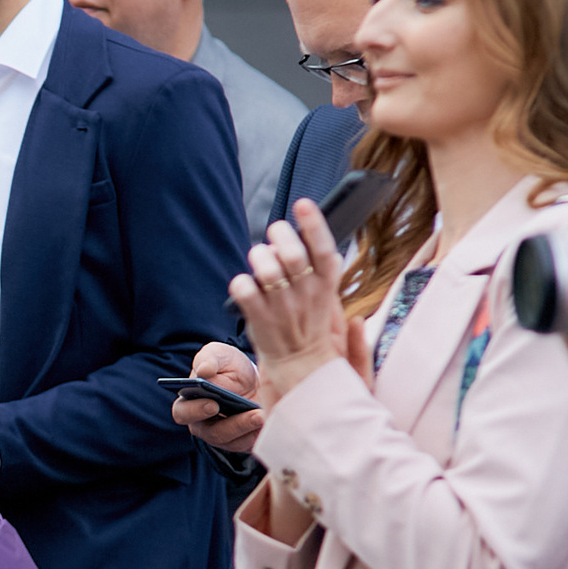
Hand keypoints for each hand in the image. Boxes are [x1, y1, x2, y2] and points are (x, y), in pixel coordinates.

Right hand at [174, 341, 264, 452]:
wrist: (256, 379)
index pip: (182, 413)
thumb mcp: (220, 355)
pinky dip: (260, 434)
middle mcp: (203, 425)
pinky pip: (250, 444)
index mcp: (189, 403)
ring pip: (234, 441)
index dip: (195, 411)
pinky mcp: (243, 442)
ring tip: (265, 415)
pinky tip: (271, 421)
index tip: (213, 404)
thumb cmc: (230, 367)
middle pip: (212, 433)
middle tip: (253, 415)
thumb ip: (209, 359)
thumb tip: (203, 371)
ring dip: (251, 428)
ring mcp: (223, 437)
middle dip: (233, 425)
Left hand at [230, 202, 350, 407]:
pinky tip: (244, 283)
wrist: (301, 364)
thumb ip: (320, 267)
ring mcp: (282, 308)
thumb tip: (303, 236)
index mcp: (326, 286)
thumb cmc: (309, 321)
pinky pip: (244, 290)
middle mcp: (306, 295)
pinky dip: (240, 281)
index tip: (302, 204)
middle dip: (279, 235)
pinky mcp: (259, 320)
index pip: (325, 251)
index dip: (314, 225)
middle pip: (292, 256)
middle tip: (275, 231)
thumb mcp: (326, 294)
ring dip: (259, 255)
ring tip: (260, 257)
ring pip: (266, 269)